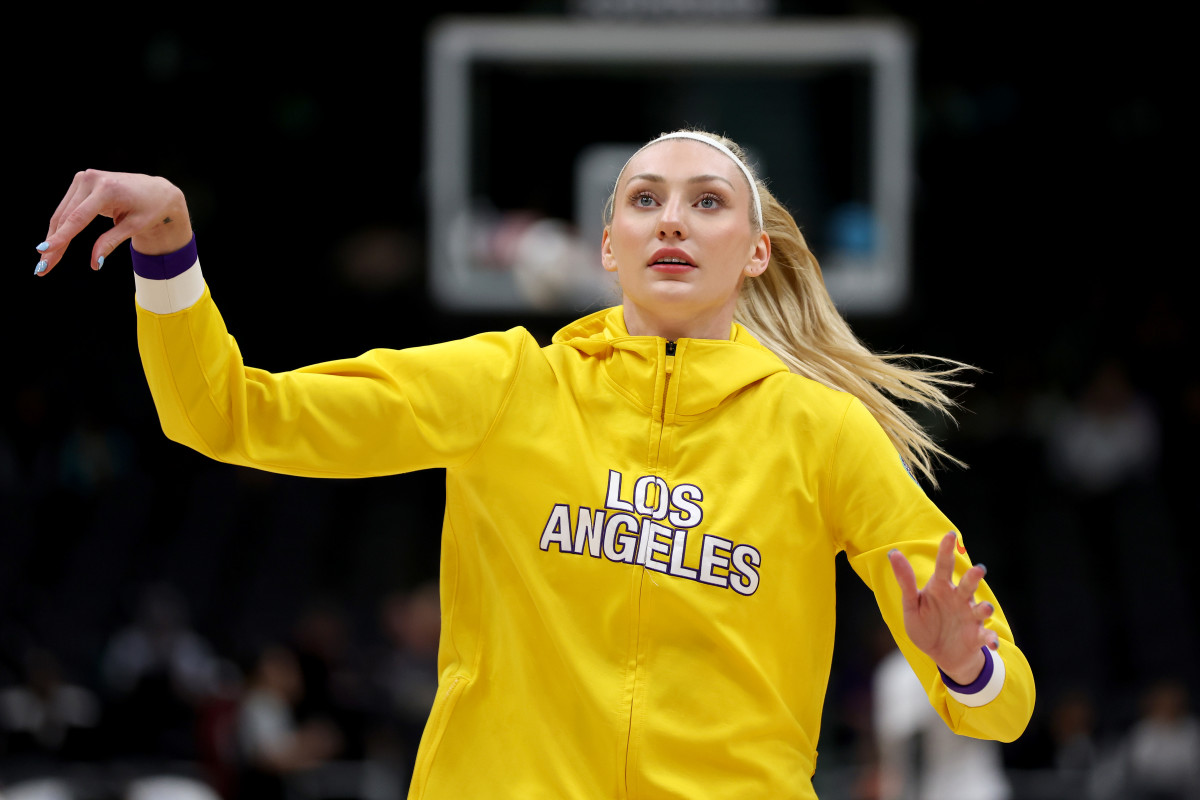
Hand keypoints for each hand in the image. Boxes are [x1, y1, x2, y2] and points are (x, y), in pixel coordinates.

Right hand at [35, 170, 191, 275]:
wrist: (156, 190)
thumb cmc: (149, 209)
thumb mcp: (134, 227)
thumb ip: (111, 242)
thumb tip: (95, 264)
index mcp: (107, 189)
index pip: (78, 217)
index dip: (61, 237)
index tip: (44, 250)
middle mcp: (91, 179)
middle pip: (66, 217)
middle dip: (54, 244)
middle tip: (42, 268)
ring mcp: (84, 178)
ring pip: (62, 214)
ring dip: (53, 238)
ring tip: (46, 262)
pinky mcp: (81, 182)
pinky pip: (67, 208)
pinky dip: (61, 227)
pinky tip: (54, 244)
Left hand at [888, 531, 997, 684]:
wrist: (941, 654)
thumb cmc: (925, 626)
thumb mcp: (911, 605)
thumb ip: (905, 581)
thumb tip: (893, 553)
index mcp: (941, 588)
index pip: (944, 566)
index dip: (946, 550)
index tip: (950, 535)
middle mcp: (959, 599)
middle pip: (968, 584)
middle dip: (974, 578)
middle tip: (978, 570)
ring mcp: (971, 617)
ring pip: (981, 608)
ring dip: (985, 608)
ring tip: (985, 609)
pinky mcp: (978, 636)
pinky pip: (987, 636)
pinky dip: (991, 639)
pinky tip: (991, 643)